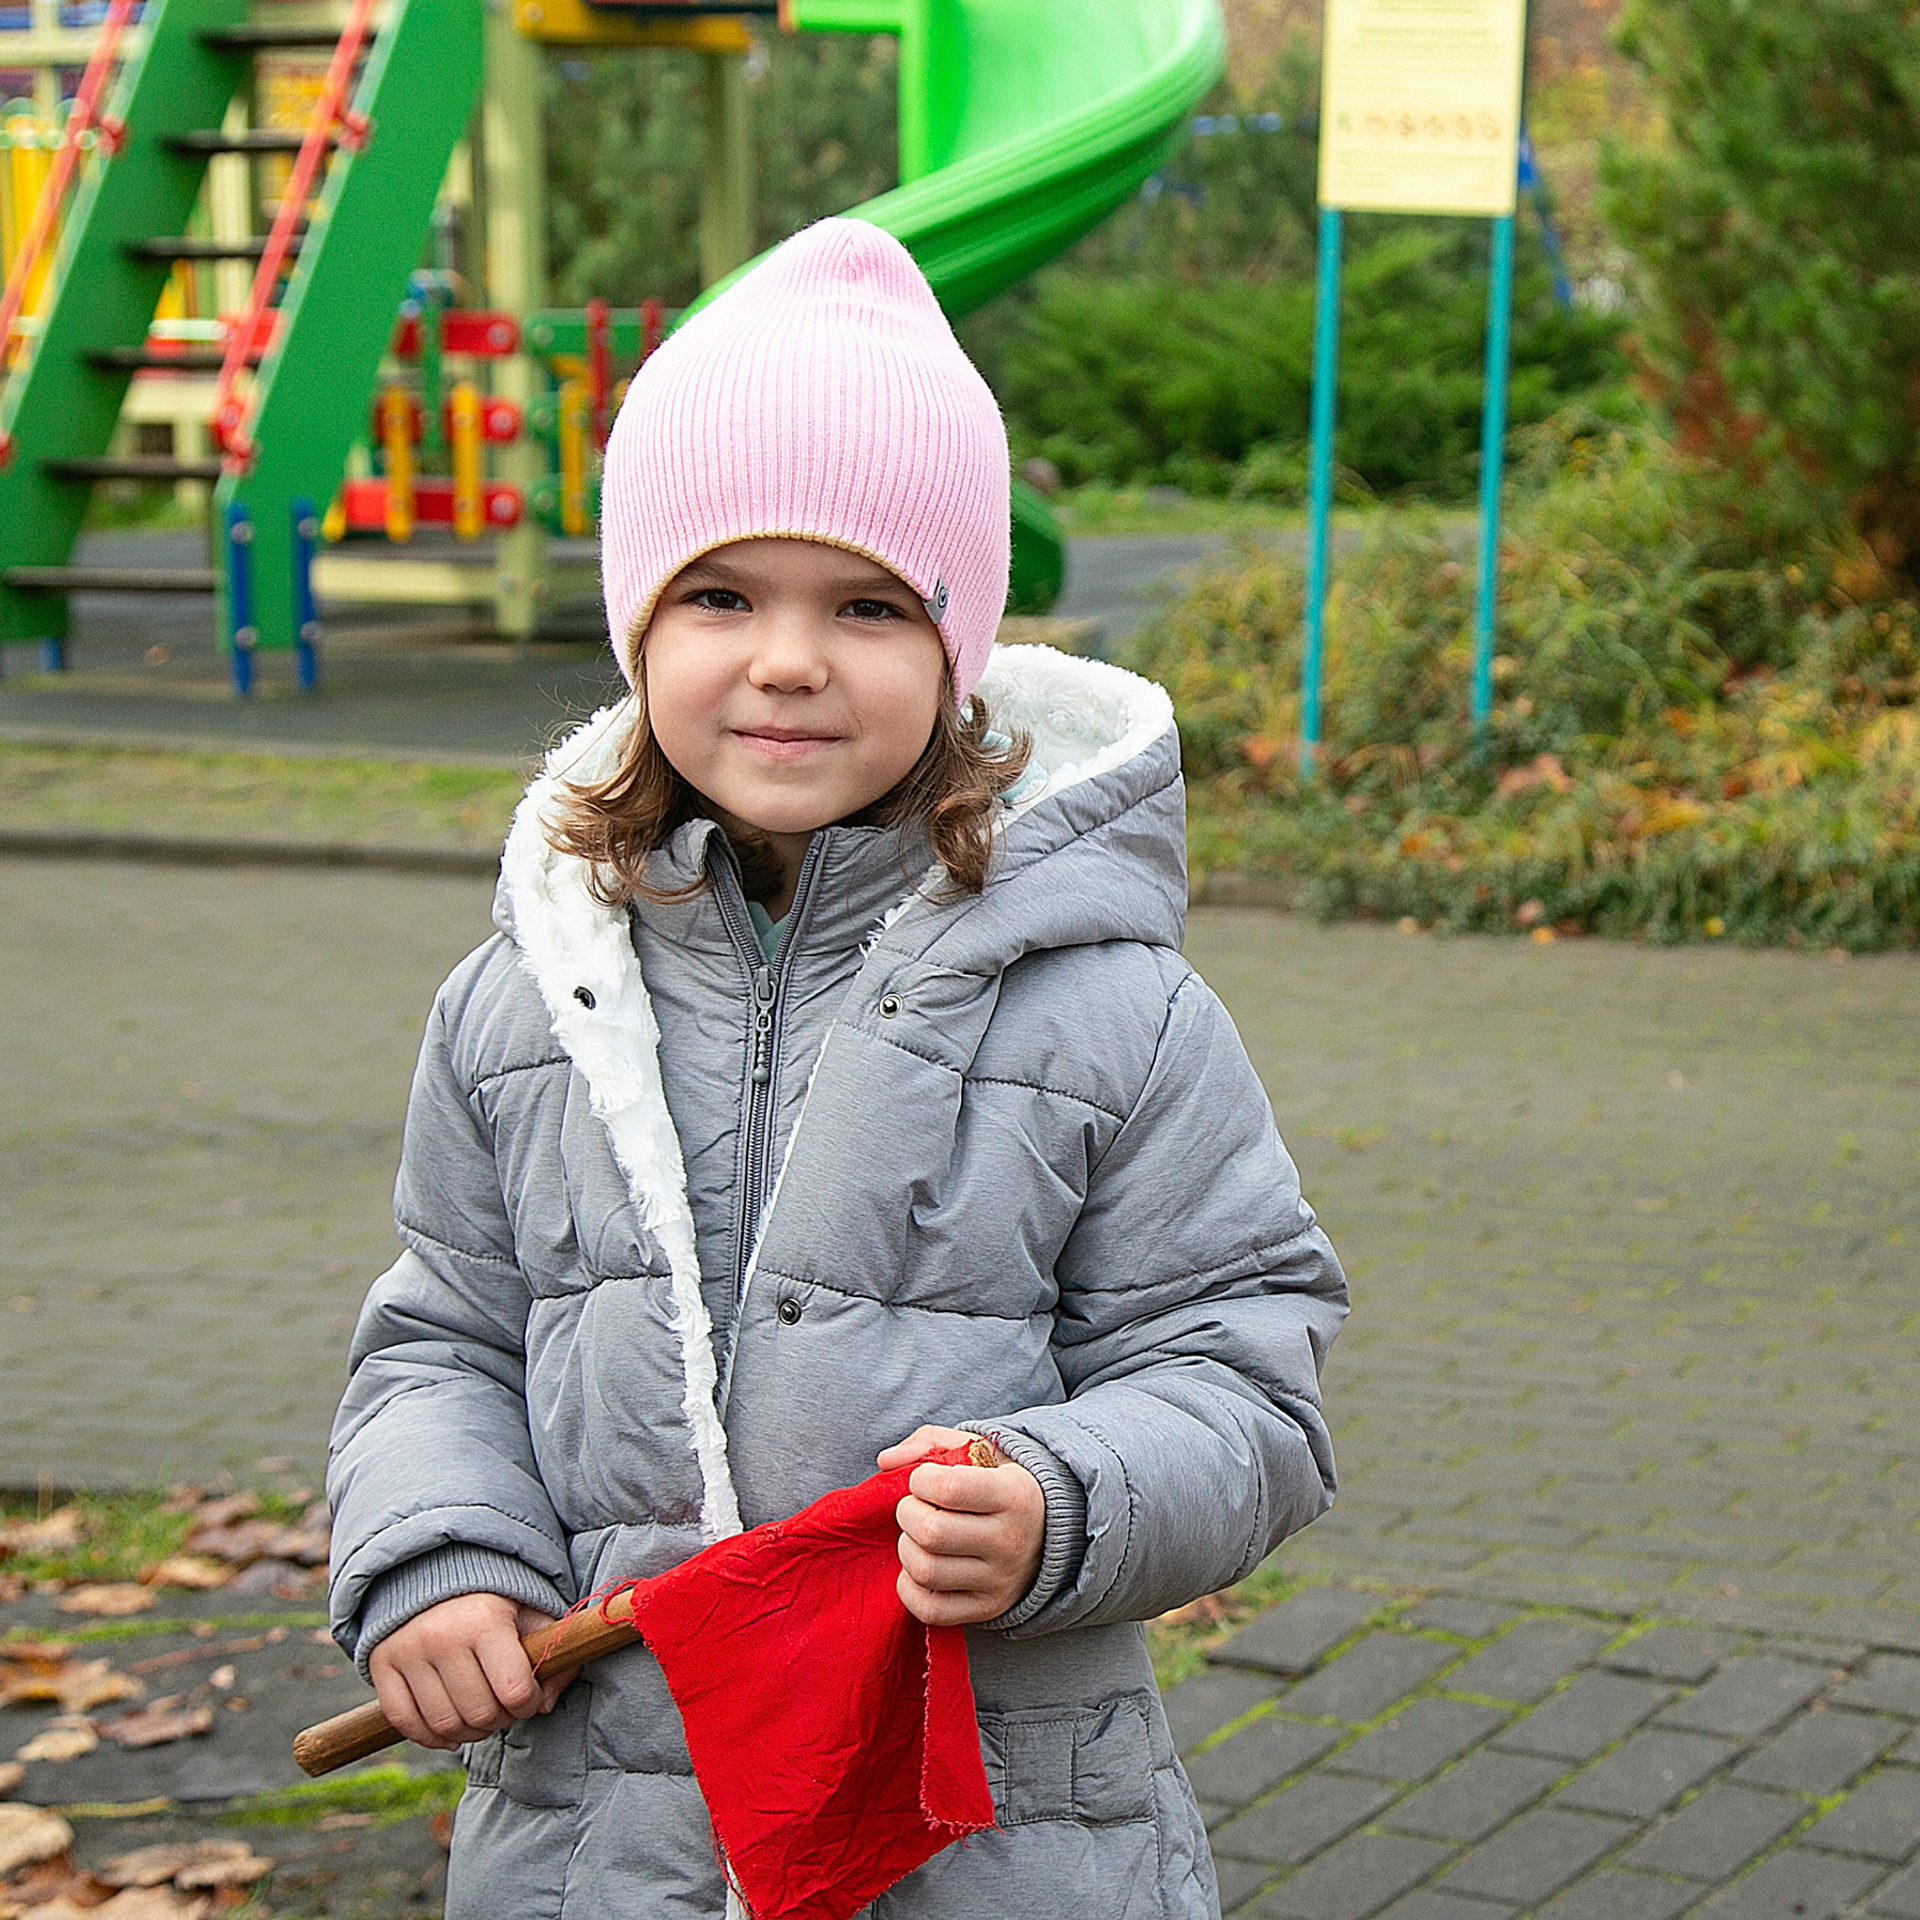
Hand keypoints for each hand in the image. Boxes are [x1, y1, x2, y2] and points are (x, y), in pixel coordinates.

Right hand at [368, 1594, 575, 1750]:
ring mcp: (408, 1652)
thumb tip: (546, 1704)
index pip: (515, 1692)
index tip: (529, 1696)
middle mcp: (442, 1637)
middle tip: (504, 1706)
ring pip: (444, 1725)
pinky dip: (429, 1737)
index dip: (529, 1704)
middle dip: (501, 1720)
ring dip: (469, 1733)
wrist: (437, 1571)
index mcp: (485, 1621)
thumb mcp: (531, 1612)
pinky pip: (404, 1721)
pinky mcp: (382, 1664)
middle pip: (480, 1715)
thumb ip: (552, 1652)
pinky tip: (449, 1731)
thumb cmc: (493, 1600)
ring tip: (480, 1714)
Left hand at [880, 1425, 1044, 1627]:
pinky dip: (909, 1588)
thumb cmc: (996, 1483)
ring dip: (907, 1548)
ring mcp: (999, 1581)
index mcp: (1013, 1495)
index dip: (920, 1480)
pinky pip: (930, 1610)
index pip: (948, 1489)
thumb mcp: (976, 1450)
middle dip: (907, 1513)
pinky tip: (918, 1566)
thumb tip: (886, 1461)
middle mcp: (1010, 1541)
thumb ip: (929, 1443)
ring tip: (918, 1535)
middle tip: (915, 1507)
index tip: (923, 1479)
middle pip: (931, 1533)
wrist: (1045, 1531)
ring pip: (926, 1571)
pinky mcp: (986, 1609)